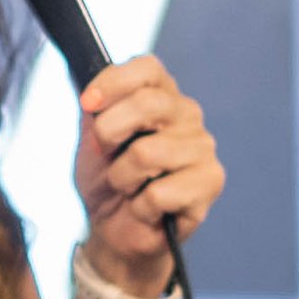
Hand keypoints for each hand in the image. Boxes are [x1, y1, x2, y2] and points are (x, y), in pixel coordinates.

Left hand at [73, 53, 224, 298]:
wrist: (113, 230)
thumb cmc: (106, 180)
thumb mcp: (90, 141)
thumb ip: (94, 111)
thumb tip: (91, 95)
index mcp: (161, 95)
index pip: (147, 68)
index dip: (113, 82)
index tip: (87, 104)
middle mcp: (187, 115)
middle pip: (147, 103)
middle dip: (109, 132)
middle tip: (106, 155)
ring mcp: (203, 148)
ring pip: (147, 153)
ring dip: (122, 177)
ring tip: (128, 186)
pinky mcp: (210, 182)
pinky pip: (160, 192)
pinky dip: (139, 206)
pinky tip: (147, 208)